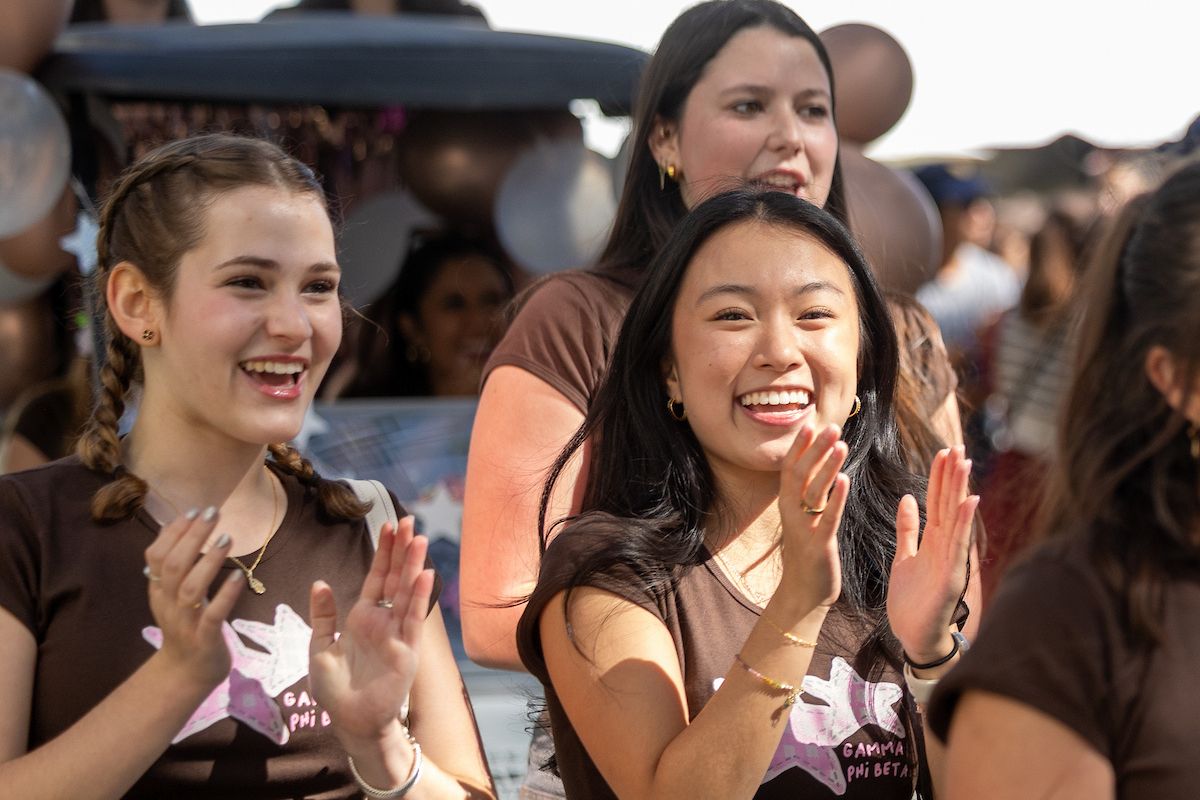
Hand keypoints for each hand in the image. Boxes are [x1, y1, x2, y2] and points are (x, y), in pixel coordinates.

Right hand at [142, 507, 242, 689]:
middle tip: (212, 513)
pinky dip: (225, 595)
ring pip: (190, 589)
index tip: (194, 509)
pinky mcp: (204, 639)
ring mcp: (185, 623)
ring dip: (208, 562)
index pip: (156, 556)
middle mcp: (167, 604)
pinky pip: (213, 616)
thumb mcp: (170, 595)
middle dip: (192, 537)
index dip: (173, 532)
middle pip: (173, 567)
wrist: (186, 673)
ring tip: (226, 539)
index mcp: (158, 591)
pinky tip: (239, 577)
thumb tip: (172, 526)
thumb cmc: (185, 626)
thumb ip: (170, 564)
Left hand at [309, 516, 434, 745]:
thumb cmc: (334, 689)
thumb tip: (320, 582)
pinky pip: (412, 620)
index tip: (388, 524)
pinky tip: (425, 576)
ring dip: (413, 567)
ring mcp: (397, 634)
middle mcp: (383, 621)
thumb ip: (323, 615)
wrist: (349, 721)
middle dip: (401, 549)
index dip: (382, 551)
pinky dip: (419, 599)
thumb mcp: (320, 647)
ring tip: (418, 539)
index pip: (375, 576)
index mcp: (362, 617)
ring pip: (406, 593)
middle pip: (394, 578)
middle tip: (408, 519)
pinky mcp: (406, 652)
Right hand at [778, 424, 850, 614]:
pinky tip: (846, 480)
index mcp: (787, 502)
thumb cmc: (807, 548)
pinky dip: (836, 498)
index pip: (791, 467)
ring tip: (841, 445)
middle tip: (832, 427)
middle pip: (801, 473)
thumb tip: (817, 459)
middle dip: (816, 449)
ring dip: (827, 466)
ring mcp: (803, 528)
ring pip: (814, 491)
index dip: (800, 445)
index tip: (811, 422)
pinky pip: (828, 517)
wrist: (804, 591)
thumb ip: (809, 489)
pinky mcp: (818, 544)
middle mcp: (791, 511)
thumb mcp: (804, 515)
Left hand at [887, 447, 978, 663]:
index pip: (937, 503)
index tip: (941, 451)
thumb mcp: (904, 557)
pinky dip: (965, 523)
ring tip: (964, 463)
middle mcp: (946, 547)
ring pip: (956, 519)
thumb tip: (907, 498)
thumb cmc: (911, 601)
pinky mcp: (952, 578)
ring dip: (960, 491)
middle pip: (949, 505)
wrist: (914, 637)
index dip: (938, 477)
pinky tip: (970, 501)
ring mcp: (951, 561)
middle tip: (956, 445)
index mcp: (933, 541)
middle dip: (952, 476)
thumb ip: (907, 530)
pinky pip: (959, 546)